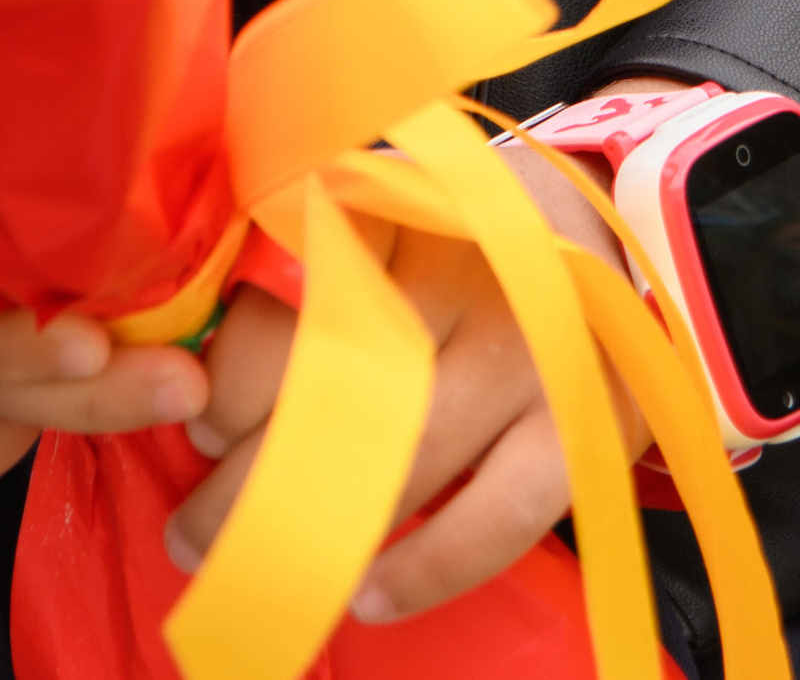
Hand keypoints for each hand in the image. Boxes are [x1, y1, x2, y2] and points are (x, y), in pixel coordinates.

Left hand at [164, 145, 652, 623]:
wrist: (608, 223)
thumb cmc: (457, 233)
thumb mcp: (380, 214)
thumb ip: (302, 267)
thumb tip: (192, 375)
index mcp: (393, 204)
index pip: (289, 294)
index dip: (231, 375)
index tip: (196, 423)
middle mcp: (460, 267)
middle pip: (335, 380)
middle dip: (250, 473)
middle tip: (192, 531)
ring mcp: (528, 344)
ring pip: (405, 451)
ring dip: (318, 527)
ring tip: (255, 570)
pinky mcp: (587, 417)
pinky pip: (500, 513)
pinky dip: (431, 566)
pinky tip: (369, 594)